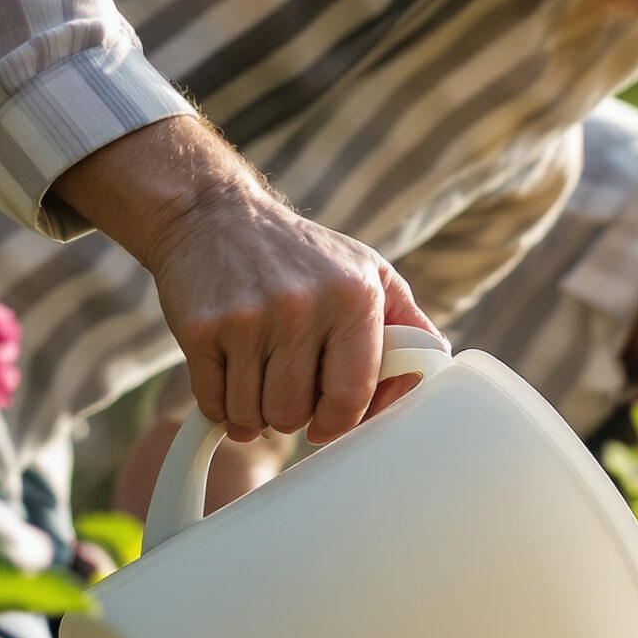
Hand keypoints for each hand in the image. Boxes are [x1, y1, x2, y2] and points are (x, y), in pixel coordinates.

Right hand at [55, 117, 436, 444]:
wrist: (211, 214)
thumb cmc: (300, 254)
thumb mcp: (365, 271)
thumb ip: (407, 321)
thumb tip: (436, 367)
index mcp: (354, 297)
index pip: (352, 394)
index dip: (339, 422)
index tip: (328, 424)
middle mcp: (303, 306)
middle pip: (297, 413)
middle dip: (292, 416)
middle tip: (286, 391)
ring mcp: (248, 318)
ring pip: (255, 415)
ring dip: (254, 414)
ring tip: (257, 384)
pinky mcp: (201, 329)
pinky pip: (215, 404)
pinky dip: (221, 408)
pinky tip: (228, 382)